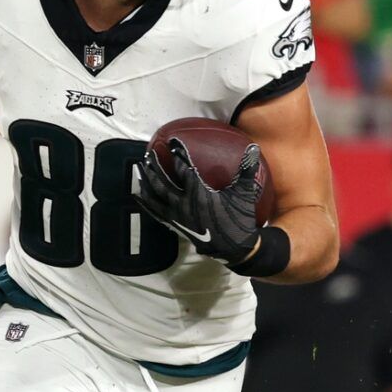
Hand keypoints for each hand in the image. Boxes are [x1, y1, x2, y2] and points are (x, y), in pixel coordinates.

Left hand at [136, 139, 265, 265]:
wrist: (234, 249)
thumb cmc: (239, 220)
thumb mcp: (244, 194)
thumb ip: (247, 170)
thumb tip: (254, 148)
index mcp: (199, 195)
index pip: (183, 169)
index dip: (178, 154)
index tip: (172, 142)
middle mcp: (183, 205)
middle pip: (162, 182)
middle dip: (155, 167)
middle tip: (150, 153)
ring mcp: (177, 217)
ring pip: (154, 197)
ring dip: (146, 182)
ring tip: (140, 169)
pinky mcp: (174, 225)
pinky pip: (155, 212)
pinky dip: (145, 202)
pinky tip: (138, 195)